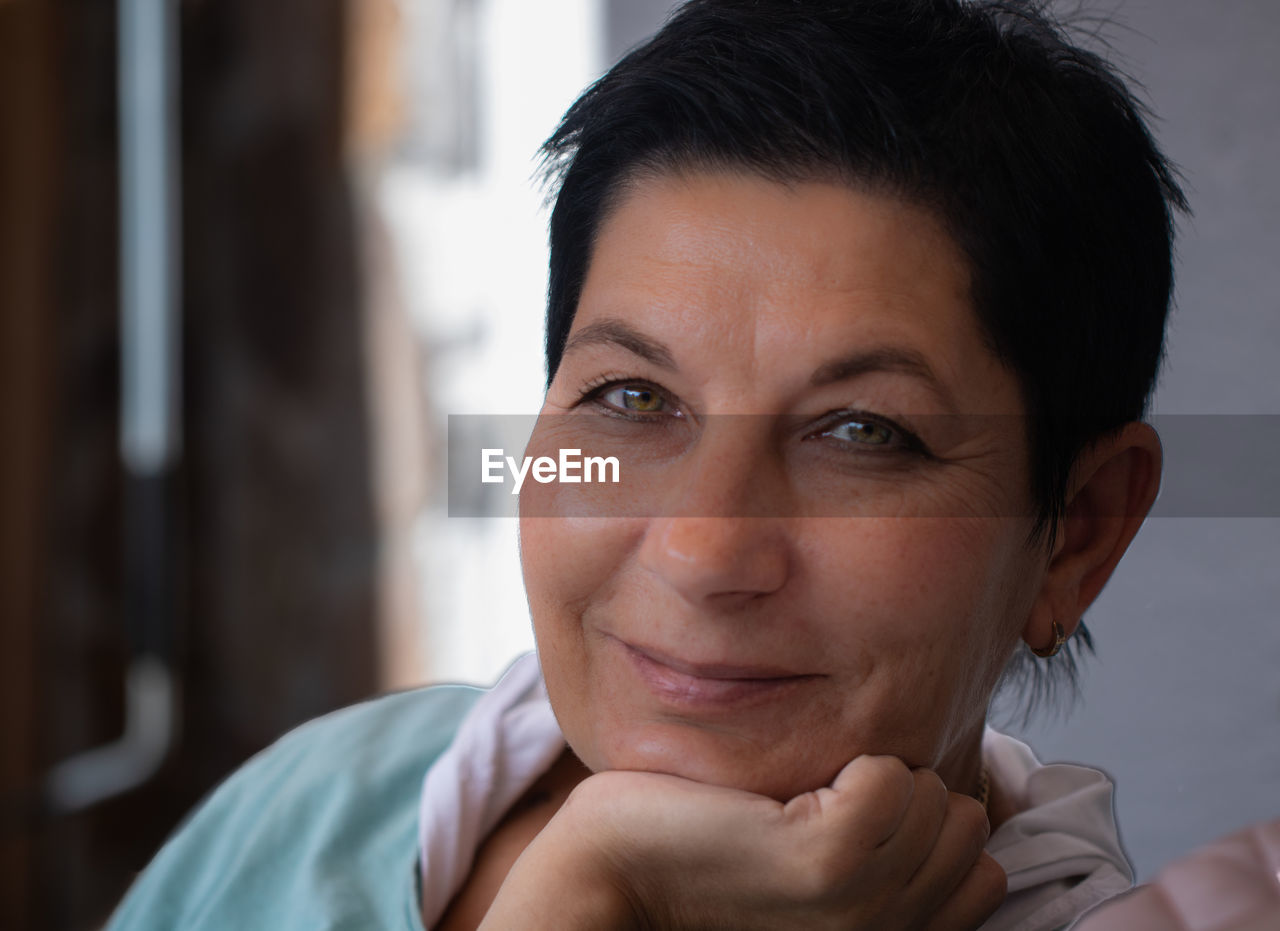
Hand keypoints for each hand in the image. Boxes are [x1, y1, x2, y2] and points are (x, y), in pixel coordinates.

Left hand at [481, 755, 1005, 929]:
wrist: (613, 870)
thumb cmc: (710, 854)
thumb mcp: (821, 869)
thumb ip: (888, 856)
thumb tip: (960, 806)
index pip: (984, 869)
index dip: (924, 822)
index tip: (858, 820)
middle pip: (964, 822)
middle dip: (905, 792)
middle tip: (823, 806)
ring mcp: (857, 905)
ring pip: (931, 793)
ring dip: (871, 771)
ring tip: (801, 800)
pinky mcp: (819, 860)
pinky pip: (888, 775)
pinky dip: (847, 760)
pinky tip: (788, 793)